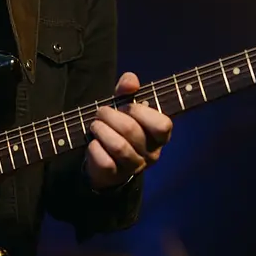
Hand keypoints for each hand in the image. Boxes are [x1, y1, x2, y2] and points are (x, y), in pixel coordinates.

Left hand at [85, 72, 172, 189]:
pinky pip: (105, 161)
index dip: (141, 112)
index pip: (162, 125)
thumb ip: (128, 90)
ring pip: (119, 147)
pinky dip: (95, 148)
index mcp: (159, 136)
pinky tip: (93, 143)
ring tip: (95, 125)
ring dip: (101, 130)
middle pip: (132, 130)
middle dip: (110, 116)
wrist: (104, 160)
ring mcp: (134, 166)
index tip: (126, 106)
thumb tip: (131, 80)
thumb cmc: (118, 127)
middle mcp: (151, 153)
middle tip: (101, 112)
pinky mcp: (116, 176)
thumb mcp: (124, 106)